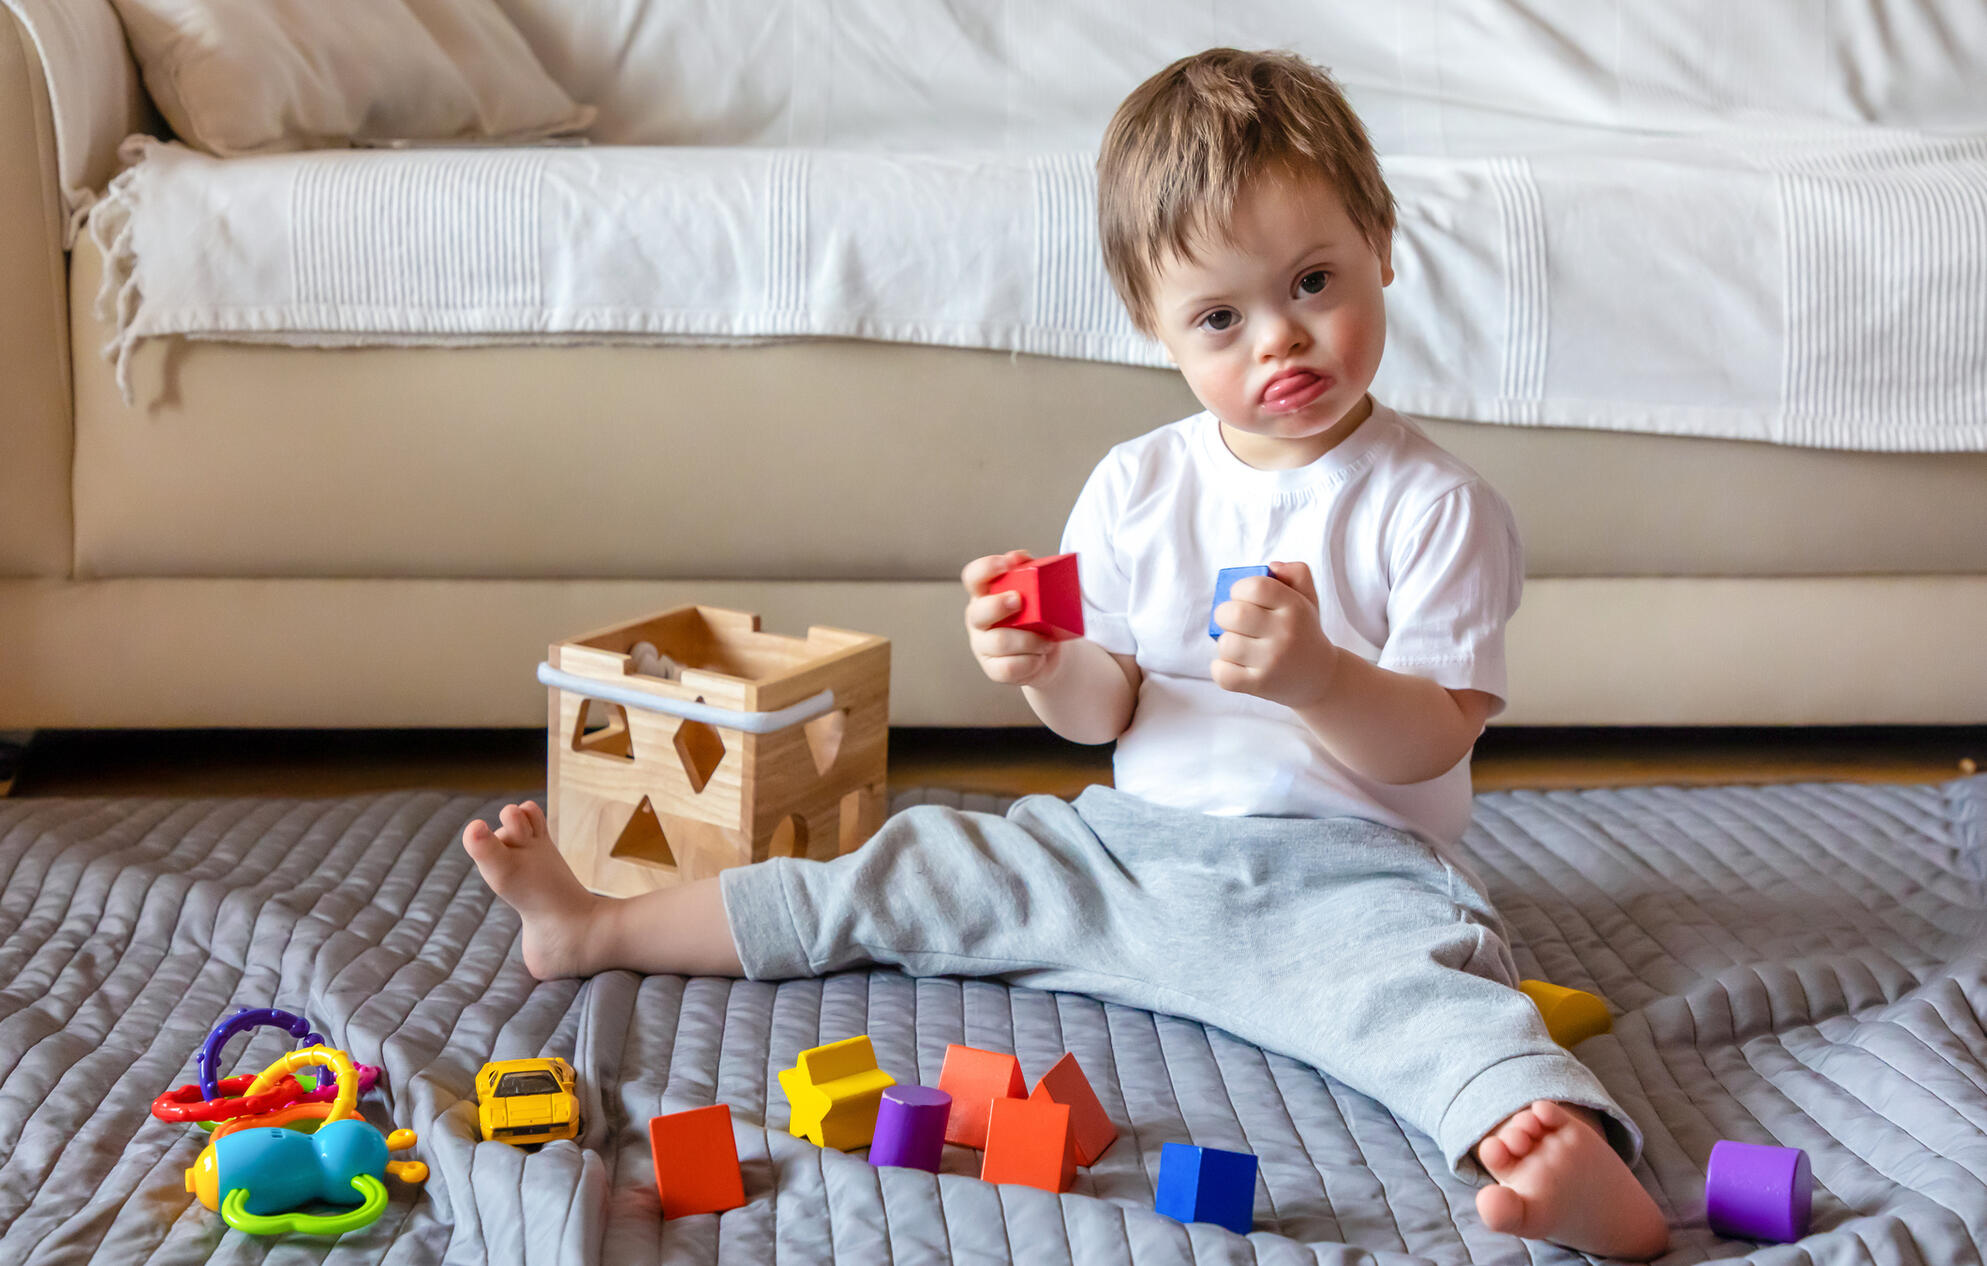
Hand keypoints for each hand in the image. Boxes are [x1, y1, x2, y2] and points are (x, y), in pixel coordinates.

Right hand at [962, 549, 1064, 686]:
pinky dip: (1030, 662)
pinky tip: (1040, 657)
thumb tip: (1021, 557)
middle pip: (978, 612)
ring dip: (1029, 640)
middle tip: (1019, 601)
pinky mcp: (993, 669)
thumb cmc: (1040, 614)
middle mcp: (979, 619)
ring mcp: (983, 646)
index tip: (1006, 564)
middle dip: (998, 606)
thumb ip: (1032, 571)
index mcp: (985, 594)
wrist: (1049, 650)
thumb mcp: (1038, 590)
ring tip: (1047, 640)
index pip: (974, 577)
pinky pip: (1009, 668)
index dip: (985, 569)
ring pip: (999, 642)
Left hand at [1210, 560, 1340, 708]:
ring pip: (1225, 644)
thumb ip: (1295, 573)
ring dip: (1226, 643)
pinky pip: (1222, 674)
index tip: (1242, 597)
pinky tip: (1234, 664)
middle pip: (1233, 614)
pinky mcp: (1260, 685)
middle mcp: (1285, 634)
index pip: (1255, 586)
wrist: (1320, 678)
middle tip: (1232, 620)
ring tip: (1239, 644)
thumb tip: (1272, 567)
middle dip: (1224, 614)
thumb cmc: (1303, 631)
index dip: (1239, 589)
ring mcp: (1272, 662)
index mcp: (1294, 607)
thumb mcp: (1308, 599)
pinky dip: (1221, 668)